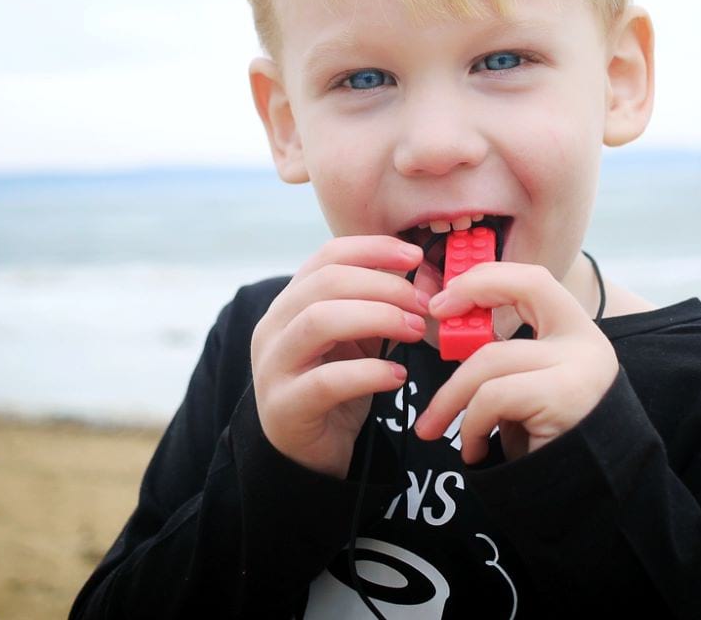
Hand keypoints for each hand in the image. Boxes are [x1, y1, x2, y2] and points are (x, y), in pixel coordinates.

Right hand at [250, 236, 427, 478]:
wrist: (307, 451)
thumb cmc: (336, 383)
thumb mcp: (358, 337)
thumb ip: (380, 306)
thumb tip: (426, 280)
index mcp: (292, 300)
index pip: (328, 256)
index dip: (373, 249)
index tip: (415, 256)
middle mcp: (275, 326)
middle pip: (327, 282)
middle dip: (384, 286)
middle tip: (423, 304)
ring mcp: (274, 366)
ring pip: (319, 320)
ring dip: (377, 318)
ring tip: (414, 331)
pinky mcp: (285, 406)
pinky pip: (327, 380)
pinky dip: (369, 373)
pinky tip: (397, 376)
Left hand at [414, 261, 618, 462]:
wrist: (586, 504)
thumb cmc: (546, 447)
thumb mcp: (527, 389)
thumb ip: (505, 356)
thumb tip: (454, 326)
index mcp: (577, 332)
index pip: (535, 279)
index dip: (490, 276)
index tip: (449, 296)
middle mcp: (587, 342)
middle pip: (523, 292)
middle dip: (471, 295)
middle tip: (434, 316)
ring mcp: (581, 368)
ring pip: (493, 356)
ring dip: (451, 395)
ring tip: (435, 427)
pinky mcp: (565, 399)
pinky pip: (494, 396)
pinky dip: (471, 425)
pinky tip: (475, 451)